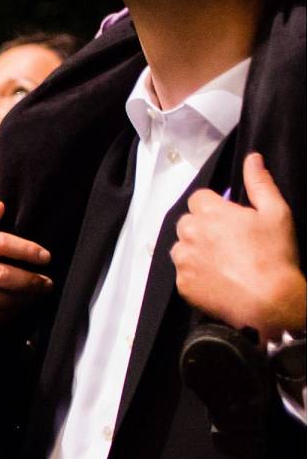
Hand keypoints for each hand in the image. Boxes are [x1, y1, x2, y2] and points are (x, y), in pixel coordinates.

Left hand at [173, 153, 305, 343]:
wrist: (268, 301)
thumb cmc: (274, 254)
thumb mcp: (275, 212)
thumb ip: (260, 182)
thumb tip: (252, 158)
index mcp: (209, 213)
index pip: (199, 198)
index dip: (215, 206)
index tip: (231, 217)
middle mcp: (189, 234)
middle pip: (187, 222)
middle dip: (203, 226)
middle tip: (229, 240)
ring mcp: (183, 261)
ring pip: (181, 248)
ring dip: (195, 249)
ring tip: (223, 260)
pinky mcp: (182, 284)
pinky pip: (183, 273)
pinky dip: (196, 273)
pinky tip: (218, 278)